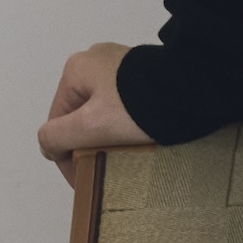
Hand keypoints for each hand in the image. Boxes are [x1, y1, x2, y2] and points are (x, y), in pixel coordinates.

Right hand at [37, 43, 153, 175]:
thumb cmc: (140, 107)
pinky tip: (138, 141)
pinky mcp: (145, 77)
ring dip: (108, 138)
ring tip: (123, 158)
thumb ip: (56, 137)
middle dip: (88, 146)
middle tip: (102, 169)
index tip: (81, 179)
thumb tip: (48, 146)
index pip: (56, 123)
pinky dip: (127, 126)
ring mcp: (122, 68)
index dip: (65, 156)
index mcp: (76, 69)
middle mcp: (96, 62)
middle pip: (80, 118)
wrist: (194, 91)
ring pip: (104, 114)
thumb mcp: (89, 126)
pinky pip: (126, 108)